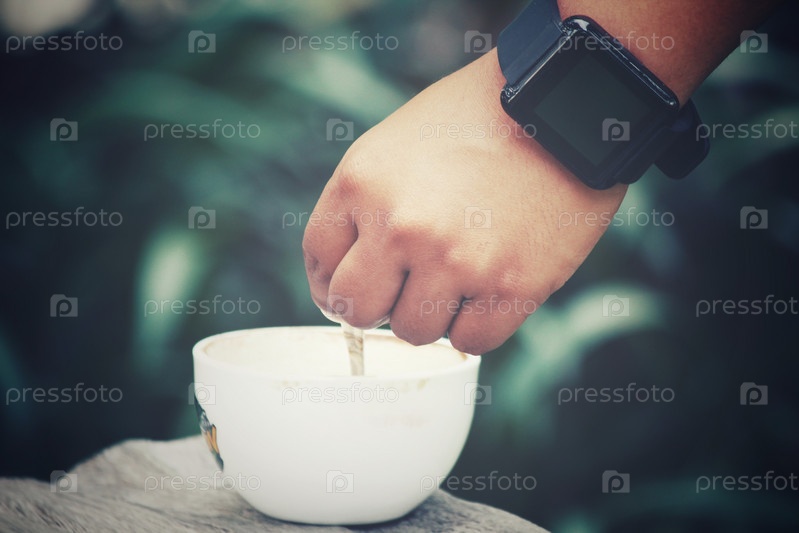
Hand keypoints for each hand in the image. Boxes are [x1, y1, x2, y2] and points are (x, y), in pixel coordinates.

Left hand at [303, 49, 625, 353]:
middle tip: (403, 291)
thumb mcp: (392, 145)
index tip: (351, 290)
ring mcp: (456, 261)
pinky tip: (486, 295)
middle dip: (376, 307)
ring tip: (456, 279)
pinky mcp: (512, 286)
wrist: (561, 107)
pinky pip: (471, 343)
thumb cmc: (474, 122)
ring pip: (414, 334)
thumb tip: (341, 278)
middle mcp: (401, 227)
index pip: (319, 264)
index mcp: (362, 184)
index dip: (331, 285)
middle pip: (358, 311)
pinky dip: (475, 327)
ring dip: (431, 315)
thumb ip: (360, 207)